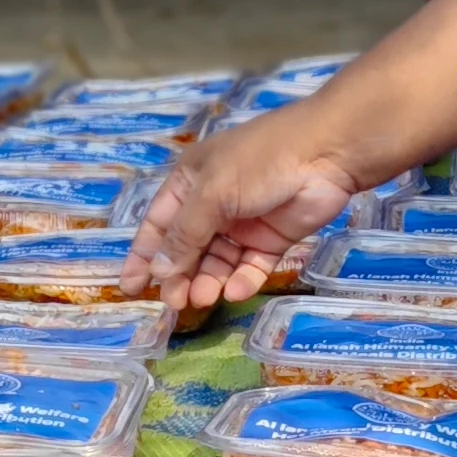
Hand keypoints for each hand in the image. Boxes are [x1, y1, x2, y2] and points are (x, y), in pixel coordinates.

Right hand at [126, 114, 362, 313]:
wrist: (325, 153)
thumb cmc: (259, 162)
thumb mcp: (213, 194)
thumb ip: (185, 234)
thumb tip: (158, 270)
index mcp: (190, 182)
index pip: (158, 224)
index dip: (144, 255)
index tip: (130, 287)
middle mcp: (212, 203)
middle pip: (187, 247)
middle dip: (177, 275)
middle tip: (174, 303)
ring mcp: (243, 222)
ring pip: (217, 261)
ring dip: (208, 280)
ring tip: (203, 298)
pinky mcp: (272, 238)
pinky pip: (250, 265)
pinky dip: (242, 279)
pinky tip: (236, 291)